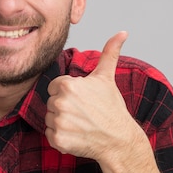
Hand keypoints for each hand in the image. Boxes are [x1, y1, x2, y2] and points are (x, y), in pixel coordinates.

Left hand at [45, 31, 139, 161]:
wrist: (119, 140)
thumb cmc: (112, 108)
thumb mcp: (107, 78)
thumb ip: (109, 52)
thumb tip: (122, 32)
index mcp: (68, 85)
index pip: (53, 87)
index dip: (66, 93)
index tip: (81, 100)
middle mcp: (61, 102)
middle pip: (51, 102)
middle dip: (64, 107)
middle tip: (83, 113)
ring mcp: (59, 122)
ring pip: (49, 118)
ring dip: (61, 122)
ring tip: (80, 124)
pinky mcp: (58, 140)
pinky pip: (50, 135)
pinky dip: (60, 137)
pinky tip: (76, 135)